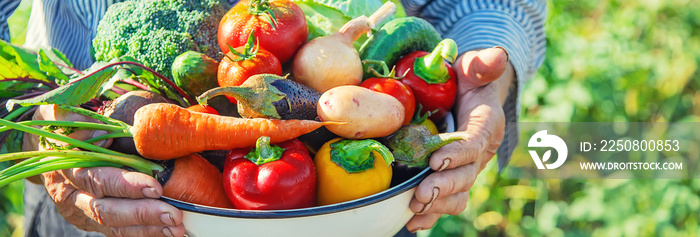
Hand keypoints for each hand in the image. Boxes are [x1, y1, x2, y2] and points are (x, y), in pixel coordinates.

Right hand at [22, 105, 185, 236]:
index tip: (155, 187)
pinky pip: (118, 232)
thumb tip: (98, 129)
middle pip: (105, 210)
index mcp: (66, 168)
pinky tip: (166, 233)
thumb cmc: (63, 128)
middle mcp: (71, 196)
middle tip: (172, 214)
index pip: (95, 180)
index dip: (124, 186)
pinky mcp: (92, 222)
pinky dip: (143, 233)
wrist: (45, 150)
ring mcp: (81, 212)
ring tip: (176, 227)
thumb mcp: (60, 114)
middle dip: (141, 213)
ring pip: (113, 226)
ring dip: (147, 229)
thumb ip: (77, 119)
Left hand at [406, 47, 513, 231]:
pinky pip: (445, 202)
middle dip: (443, 186)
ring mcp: (466, 169)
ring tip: (414, 210)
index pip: (475, 143)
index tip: (436, 159)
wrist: (469, 96)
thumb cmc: (469, 79)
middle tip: (420, 194)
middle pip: (466, 175)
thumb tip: (497, 56)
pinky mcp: (452, 179)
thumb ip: (484, 64)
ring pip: (457, 195)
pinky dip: (430, 215)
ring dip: (436, 205)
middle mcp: (480, 153)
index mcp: (486, 126)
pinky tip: (412, 224)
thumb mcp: (475, 66)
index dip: (458, 154)